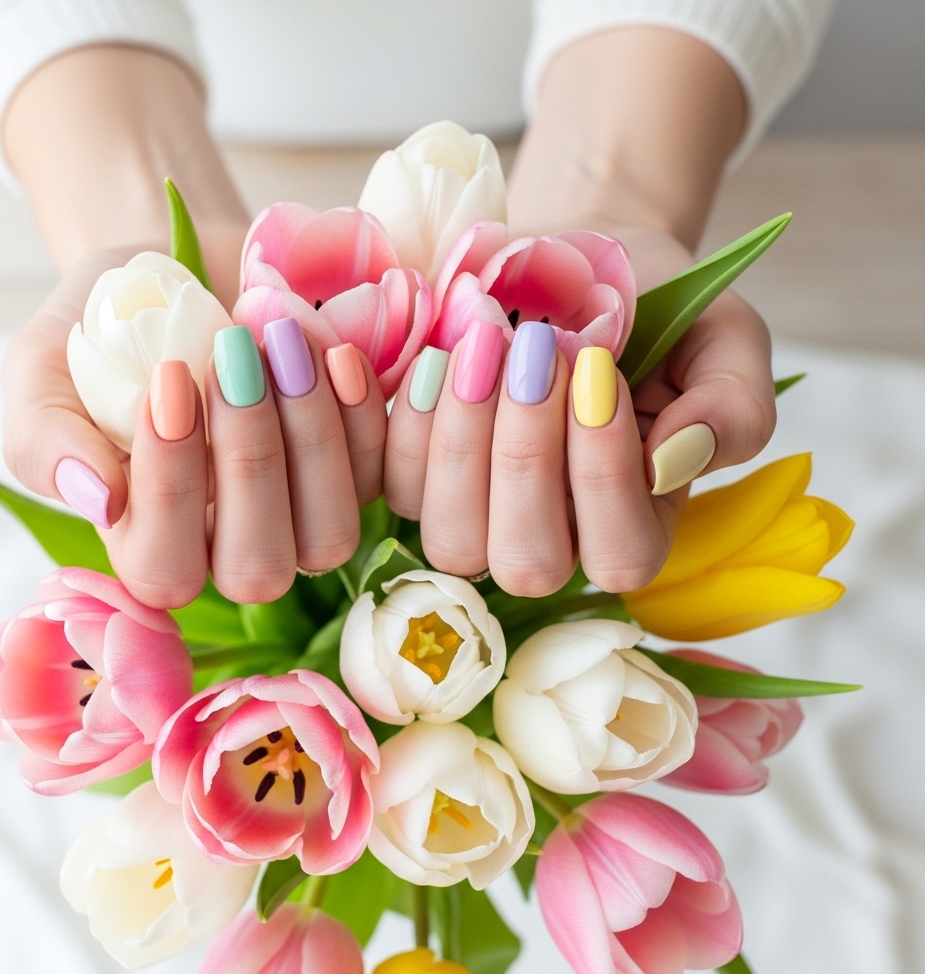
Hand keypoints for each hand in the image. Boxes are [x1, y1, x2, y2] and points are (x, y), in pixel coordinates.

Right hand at [0, 46, 386, 607]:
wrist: (180, 270)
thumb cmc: (105, 326)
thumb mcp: (43, 370)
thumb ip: (45, 438)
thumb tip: (96, 499)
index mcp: (148, 541)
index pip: (163, 568)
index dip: (171, 489)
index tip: (168, 378)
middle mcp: (230, 548)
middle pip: (257, 568)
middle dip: (250, 463)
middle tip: (235, 358)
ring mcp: (302, 519)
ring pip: (329, 536)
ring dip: (313, 440)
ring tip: (283, 343)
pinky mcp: (358, 474)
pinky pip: (381, 476)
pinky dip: (364, 414)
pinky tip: (338, 350)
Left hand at [383, 255, 771, 598]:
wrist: (575, 258)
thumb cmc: (656, 303)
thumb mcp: (724, 341)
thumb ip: (732, 408)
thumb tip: (673, 464)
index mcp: (637, 521)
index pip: (622, 556)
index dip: (604, 477)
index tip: (597, 371)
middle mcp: (555, 536)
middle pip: (527, 563)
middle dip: (525, 458)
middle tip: (538, 353)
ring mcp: (479, 513)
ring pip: (453, 537)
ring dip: (463, 442)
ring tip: (483, 346)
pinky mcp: (419, 474)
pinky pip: (395, 485)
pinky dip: (409, 423)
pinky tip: (436, 355)